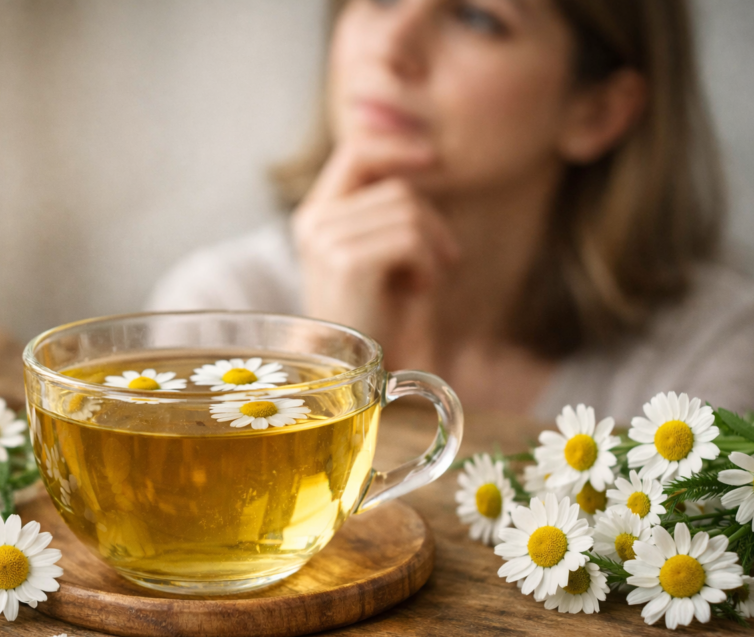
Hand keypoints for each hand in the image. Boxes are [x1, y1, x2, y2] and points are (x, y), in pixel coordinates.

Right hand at [291, 141, 460, 368]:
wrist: (357, 371)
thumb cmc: (376, 313)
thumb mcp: (377, 250)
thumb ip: (384, 208)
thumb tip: (421, 153)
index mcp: (315, 215)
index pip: (355, 151)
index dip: (396, 147)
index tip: (432, 158)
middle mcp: (314, 223)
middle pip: (397, 189)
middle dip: (432, 224)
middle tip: (439, 263)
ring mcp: (327, 241)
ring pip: (409, 212)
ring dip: (433, 249)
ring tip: (421, 282)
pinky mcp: (348, 262)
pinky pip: (411, 239)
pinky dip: (429, 266)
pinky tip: (418, 291)